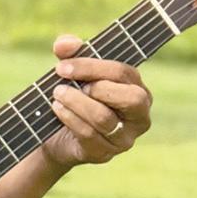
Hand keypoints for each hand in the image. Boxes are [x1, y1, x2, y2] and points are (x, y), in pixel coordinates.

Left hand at [42, 33, 152, 170]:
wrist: (57, 135)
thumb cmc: (74, 97)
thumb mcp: (73, 72)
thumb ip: (70, 53)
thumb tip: (64, 43)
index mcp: (139, 90)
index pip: (124, 73)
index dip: (92, 67)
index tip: (63, 66)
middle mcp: (139, 116)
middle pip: (131, 98)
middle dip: (97, 87)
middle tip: (66, 83)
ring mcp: (124, 138)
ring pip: (105, 118)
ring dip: (76, 103)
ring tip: (57, 94)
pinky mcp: (105, 154)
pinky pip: (89, 135)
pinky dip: (70, 118)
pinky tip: (57, 109)